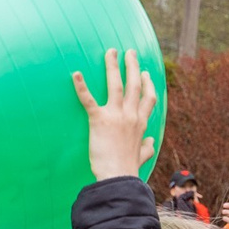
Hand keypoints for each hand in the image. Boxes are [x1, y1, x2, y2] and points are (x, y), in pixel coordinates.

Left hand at [72, 49, 156, 181]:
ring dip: (113, 66)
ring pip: (116, 85)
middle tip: (130, 52)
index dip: (148, 84)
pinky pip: (88, 100)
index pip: (148, 98)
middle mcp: (131, 115)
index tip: (145, 73)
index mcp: (141, 124)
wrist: (118, 177)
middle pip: (134, 85)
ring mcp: (116, 116)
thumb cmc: (128, 169)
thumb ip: (147, 148)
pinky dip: (81, 86)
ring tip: (111, 52)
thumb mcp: (142, 156)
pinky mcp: (99, 120)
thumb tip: (152, 142)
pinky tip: (76, 74)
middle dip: (132, 66)